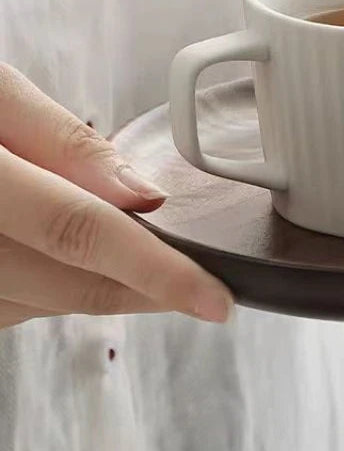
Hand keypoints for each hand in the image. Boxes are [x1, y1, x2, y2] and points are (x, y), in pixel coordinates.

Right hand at [0, 63, 232, 329]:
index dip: (155, 271)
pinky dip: (57, 287)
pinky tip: (69, 257)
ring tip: (139, 257)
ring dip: (105, 286)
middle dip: (148, 287)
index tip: (216, 300)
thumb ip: (63, 142)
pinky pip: (13, 308)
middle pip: (70, 284)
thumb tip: (142, 196)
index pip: (77, 232)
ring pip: (47, 305)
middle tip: (200, 281)